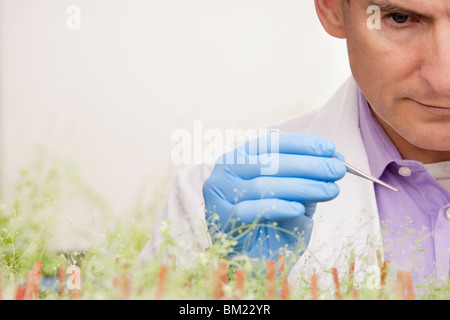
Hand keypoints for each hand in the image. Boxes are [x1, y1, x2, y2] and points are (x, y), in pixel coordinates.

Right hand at [202, 132, 345, 260]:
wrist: (254, 266)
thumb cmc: (273, 228)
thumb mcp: (295, 199)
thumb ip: (308, 179)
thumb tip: (335, 157)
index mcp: (240, 160)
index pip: (270, 143)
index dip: (301, 144)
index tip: (330, 148)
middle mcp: (225, 173)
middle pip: (269, 162)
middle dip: (308, 164)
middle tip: (336, 170)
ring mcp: (219, 195)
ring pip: (263, 185)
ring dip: (301, 186)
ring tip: (329, 190)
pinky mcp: (220, 219)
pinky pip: (251, 210)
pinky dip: (277, 207)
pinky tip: (298, 208)